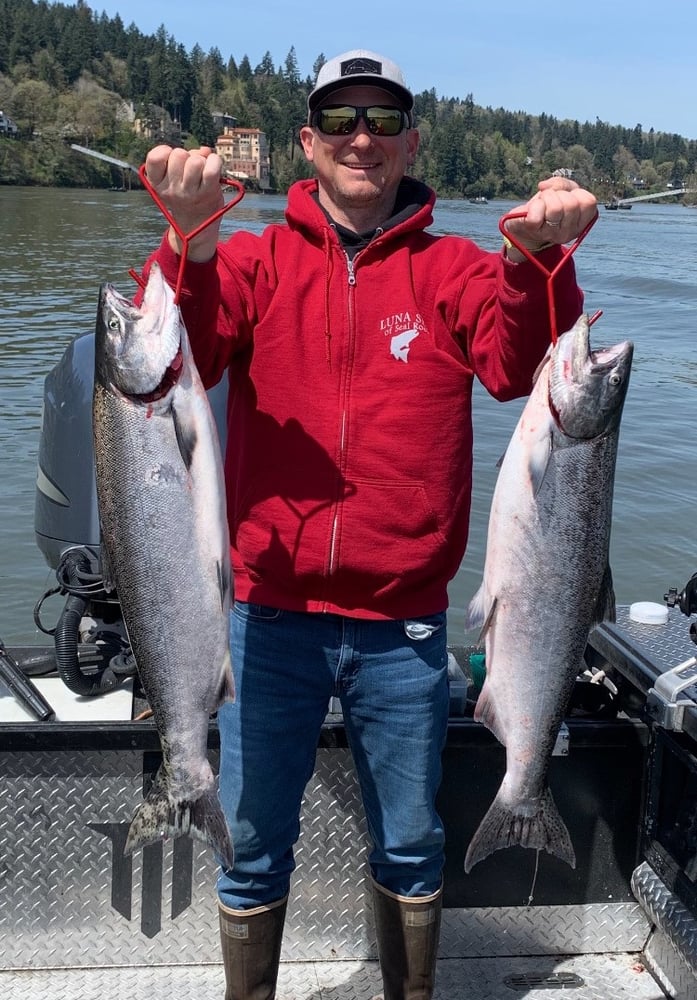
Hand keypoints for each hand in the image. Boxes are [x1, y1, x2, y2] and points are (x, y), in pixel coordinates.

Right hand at [144, 145, 224, 261]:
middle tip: (190, 169)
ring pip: (195, 161)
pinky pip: (211, 168)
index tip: (170, 159)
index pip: (154, 157)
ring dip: (202, 160)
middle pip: (178, 154)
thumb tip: (205, 150)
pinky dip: (215, 161)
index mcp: (157, 184)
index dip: (165, 152)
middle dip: (187, 156)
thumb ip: (185, 158)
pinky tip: (214, 166)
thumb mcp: (175, 178)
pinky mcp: (207, 193)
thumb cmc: (186, 195)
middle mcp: (171, 189)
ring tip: (202, 171)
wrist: (197, 225)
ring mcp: (189, 193)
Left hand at [502, 177, 597, 259]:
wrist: (524, 224)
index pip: (589, 202)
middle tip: (550, 199)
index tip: (566, 196)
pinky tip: (532, 210)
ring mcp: (552, 234)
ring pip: (555, 208)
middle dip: (559, 194)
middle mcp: (569, 232)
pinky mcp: (535, 232)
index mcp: (581, 222)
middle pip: (571, 204)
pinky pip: (536, 215)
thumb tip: (544, 186)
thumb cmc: (546, 206)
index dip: (576, 192)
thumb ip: (561, 183)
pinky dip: (533, 205)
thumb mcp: (560, 191)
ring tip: (541, 203)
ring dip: (546, 197)